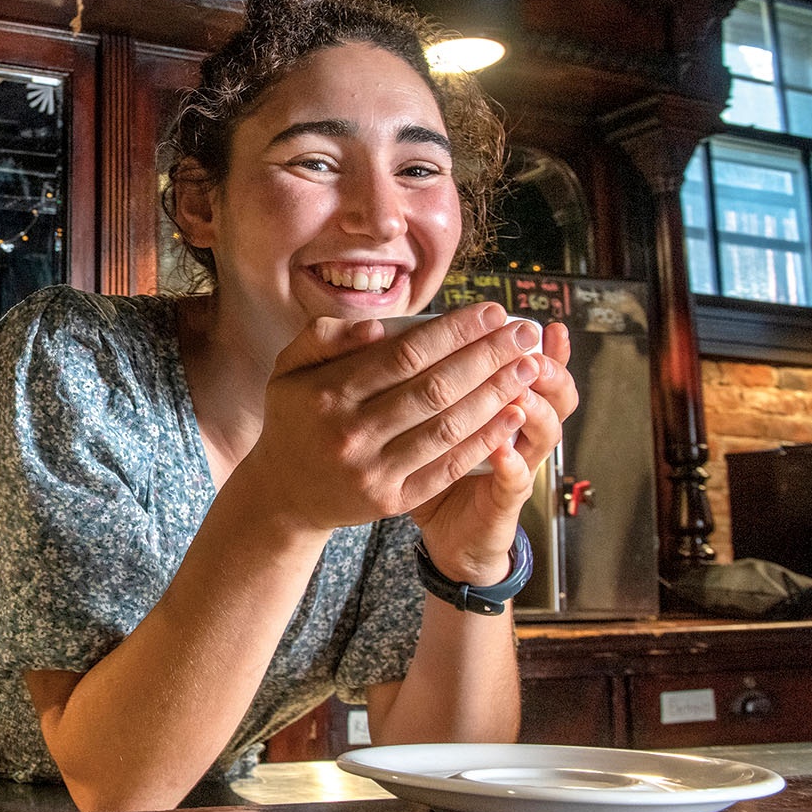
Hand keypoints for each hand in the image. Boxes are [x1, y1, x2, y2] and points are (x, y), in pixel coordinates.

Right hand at [242, 302, 550, 541]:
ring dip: (496, 394)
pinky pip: (447, 466)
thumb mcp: (288, 369)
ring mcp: (373, 471)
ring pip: (448, 427)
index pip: (406, 354)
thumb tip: (376, 326)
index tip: (492, 312)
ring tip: (529, 367)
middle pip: (435, 388)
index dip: (455, 331)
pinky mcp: (391, 500)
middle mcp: (350, 433)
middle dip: (488, 356)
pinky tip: (512, 414)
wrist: (283, 495)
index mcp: (327, 393)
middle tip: (525, 333)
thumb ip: (324, 338)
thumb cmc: (295, 419)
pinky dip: (484, 440)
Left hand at [410, 319, 578, 584]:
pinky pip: (516, 481)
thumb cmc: (432, 464)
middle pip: (548, 390)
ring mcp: (519, 465)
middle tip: (528, 339)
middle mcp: (518, 431)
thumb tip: (389, 332)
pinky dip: (512, 464)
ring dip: (533, 406)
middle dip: (538, 363)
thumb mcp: (428, 419)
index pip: (528, 365)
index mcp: (500, 404)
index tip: (516, 312)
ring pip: (543, 431)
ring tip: (522, 386)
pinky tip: (504, 450)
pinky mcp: (507, 502)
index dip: (527, 339)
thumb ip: (421, 379)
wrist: (448, 531)